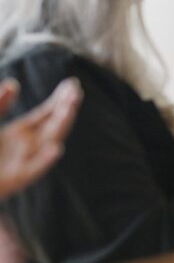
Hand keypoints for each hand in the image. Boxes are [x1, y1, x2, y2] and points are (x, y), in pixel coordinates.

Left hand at [0, 77, 82, 197]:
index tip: (72, 83)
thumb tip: (13, 83)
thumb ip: (0, 103)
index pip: (47, 113)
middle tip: (76, 93)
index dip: (60, 98)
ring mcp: (22, 162)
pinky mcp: (14, 179)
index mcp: (20, 132)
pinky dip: (44, 161)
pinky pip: (32, 170)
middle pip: (54, 125)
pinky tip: (56, 148)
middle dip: (66, 108)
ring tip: (69, 109)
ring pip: (48, 142)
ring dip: (60, 126)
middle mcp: (26, 146)